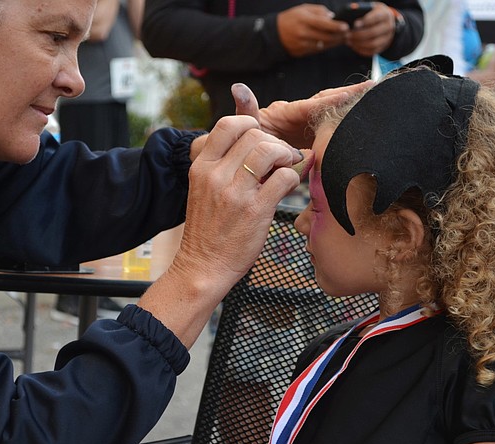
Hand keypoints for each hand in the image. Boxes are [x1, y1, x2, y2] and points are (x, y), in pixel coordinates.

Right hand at [175, 116, 301, 288]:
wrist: (203, 267)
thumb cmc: (209, 231)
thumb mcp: (206, 190)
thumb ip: (225, 165)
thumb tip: (260, 142)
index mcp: (201, 167)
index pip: (228, 125)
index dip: (251, 124)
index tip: (261, 140)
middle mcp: (215, 175)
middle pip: (254, 134)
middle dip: (274, 142)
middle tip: (281, 158)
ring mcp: (234, 192)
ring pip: (270, 149)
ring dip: (286, 155)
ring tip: (286, 169)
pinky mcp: (255, 210)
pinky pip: (284, 176)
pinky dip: (293, 177)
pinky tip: (288, 187)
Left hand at [231, 82, 372, 147]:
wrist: (242, 161)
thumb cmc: (241, 142)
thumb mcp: (243, 127)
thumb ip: (246, 111)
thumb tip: (239, 88)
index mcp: (288, 112)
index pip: (316, 104)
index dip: (335, 99)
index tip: (355, 91)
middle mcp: (302, 117)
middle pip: (331, 104)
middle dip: (353, 95)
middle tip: (377, 89)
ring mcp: (310, 130)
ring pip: (335, 118)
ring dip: (354, 110)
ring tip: (379, 105)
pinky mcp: (314, 145)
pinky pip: (332, 137)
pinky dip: (347, 131)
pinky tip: (366, 131)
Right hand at [276, 3, 347, 56]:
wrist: (274, 33)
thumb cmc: (291, 18)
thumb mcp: (303, 9)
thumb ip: (319, 11)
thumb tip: (332, 16)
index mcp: (304, 20)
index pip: (324, 24)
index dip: (336, 26)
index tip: (346, 26)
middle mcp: (303, 33)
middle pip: (326, 36)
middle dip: (339, 35)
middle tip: (348, 33)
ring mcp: (302, 44)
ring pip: (323, 45)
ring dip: (334, 42)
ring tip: (342, 38)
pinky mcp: (302, 51)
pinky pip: (317, 49)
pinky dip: (326, 46)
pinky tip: (331, 42)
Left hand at [345, 2, 395, 56]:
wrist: (383, 22)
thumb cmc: (373, 14)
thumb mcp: (370, 8)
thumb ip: (361, 9)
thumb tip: (352, 9)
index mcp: (386, 15)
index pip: (376, 18)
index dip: (365, 21)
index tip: (354, 24)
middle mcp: (389, 27)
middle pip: (373, 32)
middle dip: (358, 35)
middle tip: (347, 35)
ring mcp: (387, 38)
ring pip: (372, 44)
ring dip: (358, 44)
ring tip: (349, 41)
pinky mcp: (383, 47)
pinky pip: (372, 51)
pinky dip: (361, 50)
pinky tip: (354, 46)